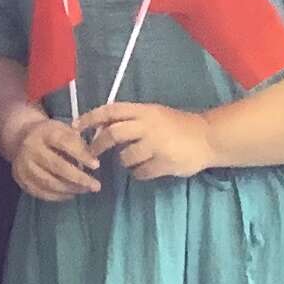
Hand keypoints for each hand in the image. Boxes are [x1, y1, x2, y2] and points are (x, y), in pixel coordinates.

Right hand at [5, 111, 103, 201]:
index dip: (81, 155)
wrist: (21, 138)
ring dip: (71, 189)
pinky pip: (41, 193)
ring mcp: (23, 165)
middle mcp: (31, 148)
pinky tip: (71, 194)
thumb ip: (78, 142)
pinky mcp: (21, 179)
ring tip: (85, 190)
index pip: (65, 143)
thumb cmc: (50, 135)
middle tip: (96, 186)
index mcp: (44, 132)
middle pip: (57, 166)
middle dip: (79, 178)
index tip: (97, 165)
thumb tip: (93, 161)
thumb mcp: (63, 129)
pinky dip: (58, 196)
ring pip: (49, 182)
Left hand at [81, 100, 220, 182]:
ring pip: (126, 157)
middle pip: (113, 134)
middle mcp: (148, 125)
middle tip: (93, 155)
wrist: (208, 137)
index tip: (75, 127)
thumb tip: (101, 128)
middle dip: (98, 146)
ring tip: (135, 160)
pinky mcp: (165, 163)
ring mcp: (157, 145)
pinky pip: (141, 173)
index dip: (90, 118)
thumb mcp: (154, 114)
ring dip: (125, 162)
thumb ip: (131, 119)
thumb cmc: (178, 125)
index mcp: (144, 110)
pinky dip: (139, 173)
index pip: (111, 110)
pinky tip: (146, 169)